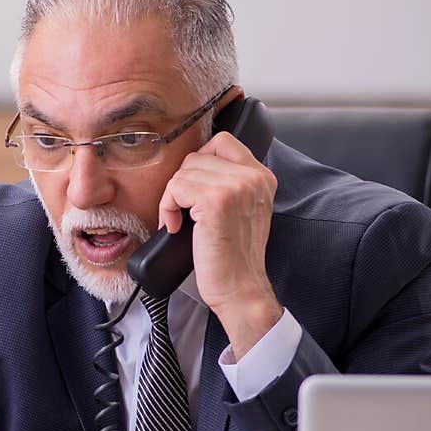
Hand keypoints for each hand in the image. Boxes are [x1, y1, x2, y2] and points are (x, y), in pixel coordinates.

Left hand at [158, 131, 281, 357]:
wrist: (239, 289)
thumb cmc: (234, 256)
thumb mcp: (242, 210)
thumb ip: (229, 183)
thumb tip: (193, 167)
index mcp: (262, 176)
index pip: (222, 142)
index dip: (199, 163)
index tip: (194, 192)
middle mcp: (253, 176)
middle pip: (197, 156)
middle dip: (183, 185)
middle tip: (185, 213)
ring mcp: (236, 186)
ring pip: (183, 172)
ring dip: (173, 198)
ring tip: (182, 223)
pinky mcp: (216, 201)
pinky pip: (175, 188)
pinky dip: (168, 208)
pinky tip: (178, 228)